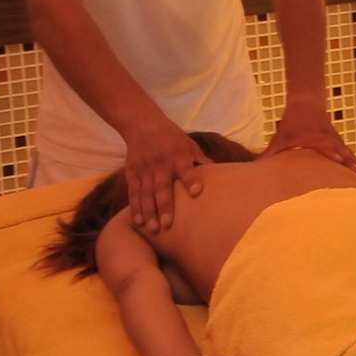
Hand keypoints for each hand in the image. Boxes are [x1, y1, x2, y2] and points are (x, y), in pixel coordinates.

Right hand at [122, 118, 209, 233]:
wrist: (142, 124)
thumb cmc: (172, 137)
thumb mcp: (189, 144)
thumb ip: (201, 160)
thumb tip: (222, 174)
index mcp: (178, 156)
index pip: (186, 169)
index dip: (191, 180)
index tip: (196, 193)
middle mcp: (161, 164)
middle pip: (162, 187)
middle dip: (164, 206)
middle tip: (167, 225)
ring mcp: (145, 169)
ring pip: (146, 193)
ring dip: (149, 212)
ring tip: (153, 230)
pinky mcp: (132, 173)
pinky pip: (134, 193)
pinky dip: (135, 207)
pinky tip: (138, 222)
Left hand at [265, 105, 355, 173]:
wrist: (307, 103)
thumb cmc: (293, 122)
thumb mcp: (280, 138)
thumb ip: (270, 154)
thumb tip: (256, 168)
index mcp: (315, 138)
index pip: (326, 146)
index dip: (333, 153)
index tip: (340, 163)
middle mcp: (328, 139)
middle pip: (342, 152)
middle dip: (350, 164)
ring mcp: (335, 140)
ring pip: (348, 154)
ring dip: (355, 165)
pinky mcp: (338, 142)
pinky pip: (348, 153)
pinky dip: (354, 162)